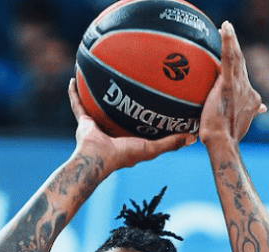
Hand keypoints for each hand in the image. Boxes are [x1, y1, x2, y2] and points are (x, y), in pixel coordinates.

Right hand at [67, 79, 194, 170]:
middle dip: (123, 99)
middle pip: (118, 111)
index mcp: (128, 137)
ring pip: (97, 104)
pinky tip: (74, 79)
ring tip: (101, 75)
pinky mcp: (83, 121)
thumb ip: (172, 142)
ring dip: (98, 92)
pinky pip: (77, 104)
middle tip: (130, 82)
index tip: (156, 98)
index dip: (147, 112)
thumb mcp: (152, 148)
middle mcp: (111, 130)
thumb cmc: (124, 155)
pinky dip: (74, 93)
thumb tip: (195, 137)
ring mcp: (96, 125)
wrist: (97, 159)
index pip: (139, 122)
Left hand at [198, 21, 265, 145]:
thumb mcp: (237, 127)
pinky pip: (228, 59)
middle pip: (241, 63)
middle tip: (226, 32)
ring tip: (225, 26)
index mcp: (251, 99)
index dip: (239, 64)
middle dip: (235, 47)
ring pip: (236, 57)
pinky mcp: (228, 85)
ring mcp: (239, 86)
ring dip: (232, 40)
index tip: (234, 55)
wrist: (222, 143)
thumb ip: (248, 115)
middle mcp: (248, 89)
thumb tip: (262, 110)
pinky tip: (224, 28)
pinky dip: (228, 42)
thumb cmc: (225, 140)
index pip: (244, 77)